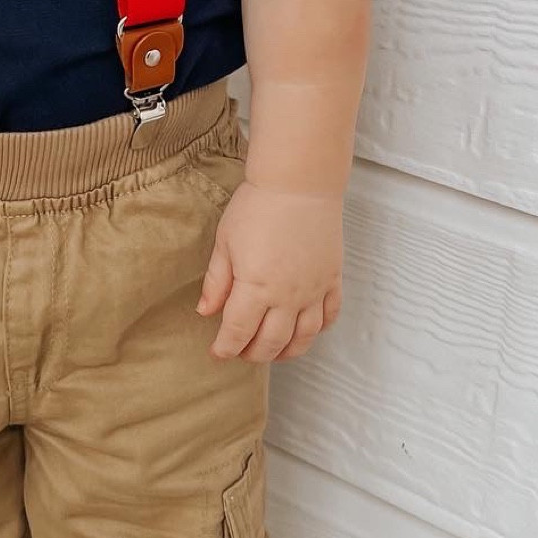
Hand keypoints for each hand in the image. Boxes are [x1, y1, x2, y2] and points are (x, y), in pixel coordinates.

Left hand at [196, 182, 344, 362]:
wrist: (299, 183)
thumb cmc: (258, 206)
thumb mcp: (225, 242)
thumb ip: (216, 282)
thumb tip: (206, 311)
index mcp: (256, 288)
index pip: (238, 332)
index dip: (226, 348)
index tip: (218, 352)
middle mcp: (287, 296)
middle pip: (271, 342)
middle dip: (253, 354)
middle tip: (241, 351)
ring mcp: (313, 290)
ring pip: (304, 338)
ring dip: (287, 351)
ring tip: (273, 350)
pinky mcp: (332, 279)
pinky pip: (329, 316)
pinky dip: (318, 329)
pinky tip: (306, 329)